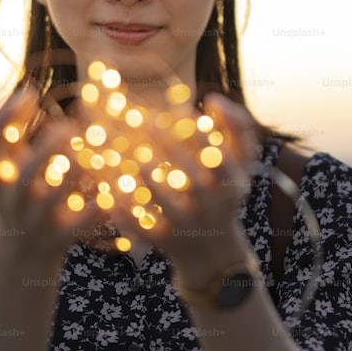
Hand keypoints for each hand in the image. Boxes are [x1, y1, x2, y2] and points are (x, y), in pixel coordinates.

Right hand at [0, 86, 111, 264]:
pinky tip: (110, 192)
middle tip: (68, 126)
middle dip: (47, 150)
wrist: (23, 255)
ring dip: (74, 174)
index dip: (4, 119)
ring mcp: (34, 221)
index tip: (30, 92)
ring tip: (91, 154)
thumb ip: (14, 132)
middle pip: (26, 174)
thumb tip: (28, 91)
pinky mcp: (58, 240)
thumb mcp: (9, 167)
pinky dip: (96, 208)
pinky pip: (80, 224)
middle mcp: (11, 199)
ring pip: (52, 199)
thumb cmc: (20, 194)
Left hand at [104, 91, 260, 270]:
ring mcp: (187, 226)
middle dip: (170, 148)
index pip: (219, 159)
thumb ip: (235, 128)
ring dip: (150, 179)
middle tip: (148, 122)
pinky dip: (126, 211)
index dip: (200, 134)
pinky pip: (142, 227)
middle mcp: (211, 207)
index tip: (181, 110)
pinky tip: (111, 190)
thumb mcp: (241, 164)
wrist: (212, 251)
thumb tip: (211, 99)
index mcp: (230, 185)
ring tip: (137, 157)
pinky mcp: (164, 242)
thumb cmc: (224, 192)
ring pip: (166, 204)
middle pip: (192, 178)